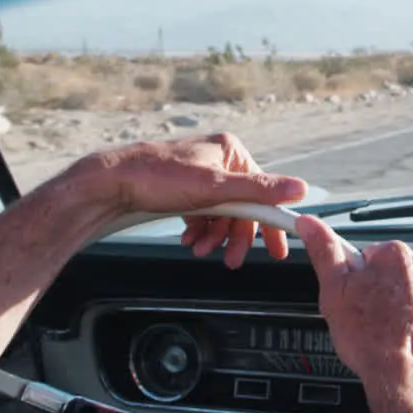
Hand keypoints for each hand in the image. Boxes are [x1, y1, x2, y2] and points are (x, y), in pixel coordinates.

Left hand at [65, 132, 306, 267]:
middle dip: (234, 236)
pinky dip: (198, 230)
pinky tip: (188, 240)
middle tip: (232, 260)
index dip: (270, 222)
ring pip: (220, 213)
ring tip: (199, 250)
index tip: (279, 249)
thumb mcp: (214, 188)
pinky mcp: (182, 187)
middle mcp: (218, 160)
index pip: (264, 191)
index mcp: (231, 152)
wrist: (112, 183)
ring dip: (213, 236)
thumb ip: (259, 190)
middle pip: (241, 206)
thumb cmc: (159, 179)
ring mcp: (199, 174)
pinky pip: (202, 213)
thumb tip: (300, 189)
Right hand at [296, 215, 412, 412]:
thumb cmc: (373, 343)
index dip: (362, 280)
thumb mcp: (334, 294)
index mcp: (396, 255)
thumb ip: (325, 252)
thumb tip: (310, 224)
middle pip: (400, 273)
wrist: (408, 383)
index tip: (361, 299)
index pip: (374, 257)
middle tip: (375, 319)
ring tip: (396, 333)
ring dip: (410, 306)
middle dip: (387, 291)